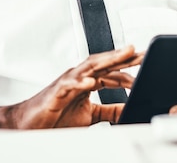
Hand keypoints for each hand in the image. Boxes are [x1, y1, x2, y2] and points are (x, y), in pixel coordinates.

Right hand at [0, 45, 142, 128]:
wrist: (29, 124)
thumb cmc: (56, 117)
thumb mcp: (91, 116)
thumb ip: (109, 111)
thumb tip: (128, 109)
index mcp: (88, 82)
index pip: (112, 71)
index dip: (129, 67)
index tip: (147, 63)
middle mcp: (80, 77)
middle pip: (105, 63)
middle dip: (124, 57)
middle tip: (142, 51)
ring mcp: (68, 82)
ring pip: (90, 67)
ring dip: (108, 59)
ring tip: (124, 54)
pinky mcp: (56, 92)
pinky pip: (70, 84)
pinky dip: (81, 82)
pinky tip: (92, 81)